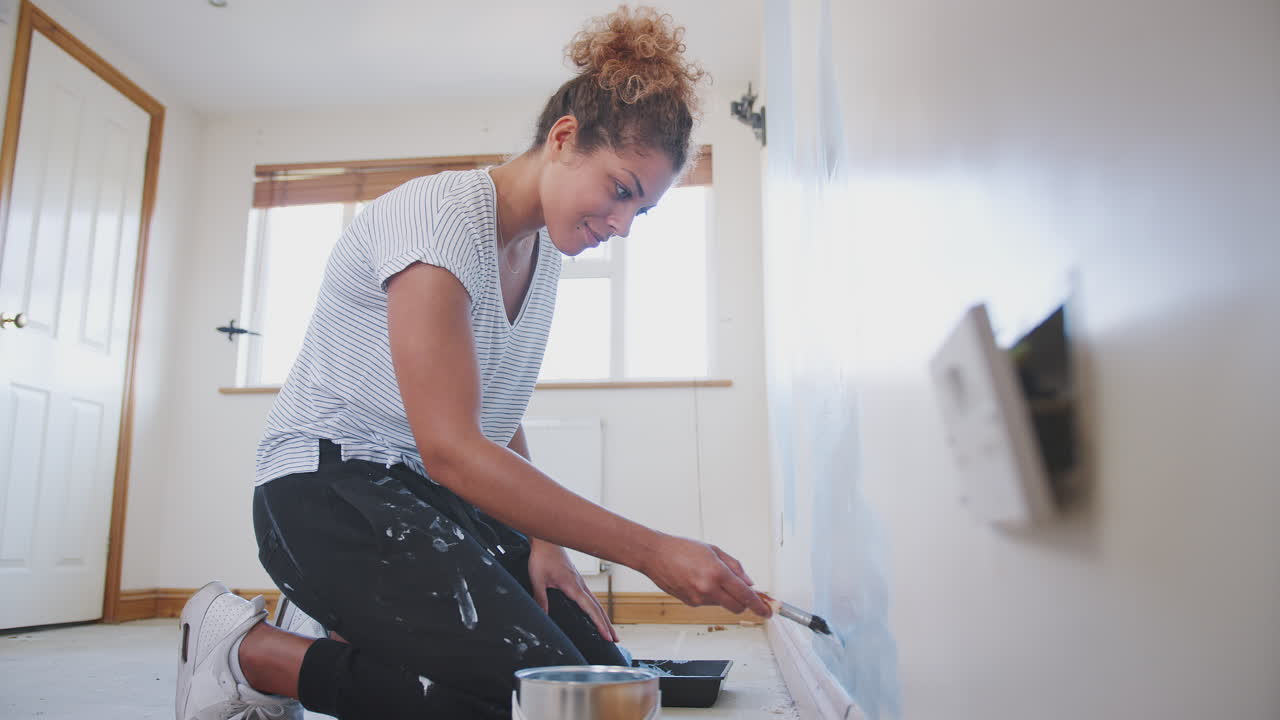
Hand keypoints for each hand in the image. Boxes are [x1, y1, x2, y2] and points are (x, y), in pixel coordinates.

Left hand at [527, 537, 617, 641]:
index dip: (599, 623)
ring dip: (603, 617)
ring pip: (595, 602)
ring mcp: (580, 582)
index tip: (607, 636)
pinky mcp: (576, 579)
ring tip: (609, 631)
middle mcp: (580, 584)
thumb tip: (544, 615)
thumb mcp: (537, 579)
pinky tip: (595, 613)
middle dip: (607, 624)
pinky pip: (590, 597)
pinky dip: (596, 608)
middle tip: (616, 640)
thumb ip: (541, 597)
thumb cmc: (542, 557)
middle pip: (598, 608)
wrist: (546, 540)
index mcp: (573, 586)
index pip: (590, 608)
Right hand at [640, 534, 772, 617]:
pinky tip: (698, 581)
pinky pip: (708, 603)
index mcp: (717, 573)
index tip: (767, 611)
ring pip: (722, 604)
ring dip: (724, 595)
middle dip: (744, 603)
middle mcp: (708, 589)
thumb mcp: (714, 550)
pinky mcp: (690, 603)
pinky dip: (710, 595)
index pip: (745, 595)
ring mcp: (698, 598)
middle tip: (745, 594)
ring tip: (709, 576)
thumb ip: (735, 567)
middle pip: (737, 607)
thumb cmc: (682, 548)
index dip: (759, 605)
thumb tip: (749, 583)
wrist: (655, 555)